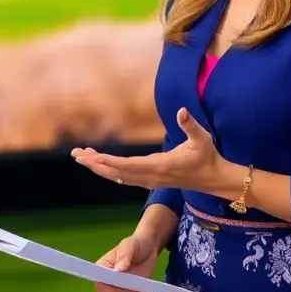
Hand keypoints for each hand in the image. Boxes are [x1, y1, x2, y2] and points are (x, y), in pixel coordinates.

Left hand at [72, 108, 224, 192]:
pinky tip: (99, 164)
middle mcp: (151, 176)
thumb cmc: (208, 156)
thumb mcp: (202, 138)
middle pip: (117, 173)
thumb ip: (190, 125)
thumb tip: (182, 111)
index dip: (109, 162)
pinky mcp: (150, 180)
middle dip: (95, 164)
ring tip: (81, 156)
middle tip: (75, 154)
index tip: (92, 158)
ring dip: (99, 167)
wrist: (215, 179)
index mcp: (160, 166)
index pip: (129, 166)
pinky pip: (124, 178)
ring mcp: (149, 181)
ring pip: (118, 177)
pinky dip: (109, 171)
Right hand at [93, 234, 162, 291]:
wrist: (148, 247)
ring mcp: (120, 289)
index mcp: (103, 268)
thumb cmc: (136, 244)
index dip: (114, 291)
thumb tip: (118, 270)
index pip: (102, 285)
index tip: (130, 290)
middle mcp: (108, 281)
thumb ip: (124, 256)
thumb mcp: (130, 246)